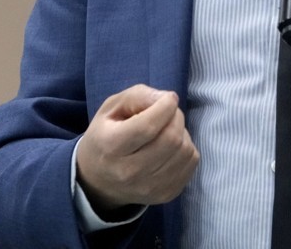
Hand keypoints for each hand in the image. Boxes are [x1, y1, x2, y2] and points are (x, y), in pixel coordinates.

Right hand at [74, 85, 198, 213]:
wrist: (99, 182)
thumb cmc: (106, 137)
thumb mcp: (110, 108)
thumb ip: (137, 96)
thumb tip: (167, 98)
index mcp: (111, 146)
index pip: (147, 126)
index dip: (165, 107)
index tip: (168, 98)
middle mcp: (129, 172)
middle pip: (171, 138)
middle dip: (176, 117)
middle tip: (168, 112)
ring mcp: (149, 187)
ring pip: (185, 150)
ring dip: (182, 132)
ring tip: (168, 130)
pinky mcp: (165, 194)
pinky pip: (191, 163)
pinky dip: (187, 148)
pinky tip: (172, 147)